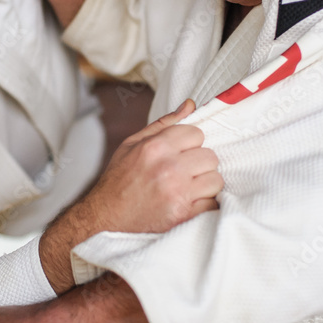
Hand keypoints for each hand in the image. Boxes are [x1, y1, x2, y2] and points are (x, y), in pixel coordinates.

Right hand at [86, 99, 223, 233]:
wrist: (106, 218)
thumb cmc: (119, 180)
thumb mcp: (133, 144)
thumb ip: (164, 124)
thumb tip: (190, 104)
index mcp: (156, 147)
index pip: (197, 133)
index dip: (189, 143)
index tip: (180, 153)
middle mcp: (169, 169)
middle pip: (210, 156)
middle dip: (199, 163)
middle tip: (184, 172)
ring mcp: (178, 194)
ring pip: (216, 180)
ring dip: (204, 184)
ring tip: (186, 188)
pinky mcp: (184, 215)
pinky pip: (213, 204)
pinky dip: (204, 205)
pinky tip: (188, 203)